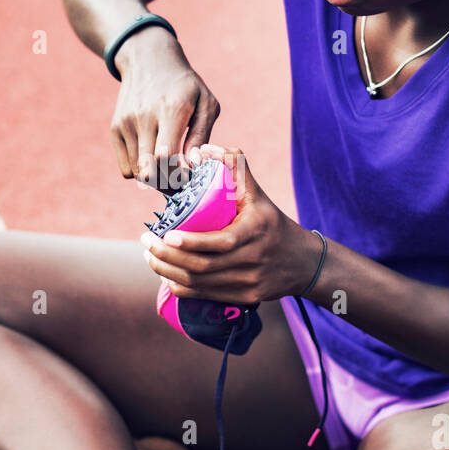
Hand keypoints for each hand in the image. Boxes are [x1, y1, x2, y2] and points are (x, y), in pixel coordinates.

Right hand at [109, 29, 220, 193]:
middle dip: (168, 185)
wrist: (148, 59)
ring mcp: (126, 123)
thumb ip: (202, 135)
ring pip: (138, 172)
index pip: (166, 155)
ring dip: (155, 180)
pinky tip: (153, 161)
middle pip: (150, 168)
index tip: (190, 178)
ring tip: (170, 172)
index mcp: (171, 109)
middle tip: (181, 184)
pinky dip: (141, 172)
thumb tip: (193, 164)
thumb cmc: (185, 86)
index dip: (178, 175)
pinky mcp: (115, 129)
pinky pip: (126, 169)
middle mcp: (144, 116)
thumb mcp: (205, 103)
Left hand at [138, 144, 319, 304]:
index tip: (164, 234)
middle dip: (166, 257)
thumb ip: (234, 167)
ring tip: (149, 256)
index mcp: (255, 233)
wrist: (302, 263)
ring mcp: (247, 285)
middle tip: (146, 242)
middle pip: (201, 268)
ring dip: (167, 272)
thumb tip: (204, 149)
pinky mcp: (243, 299)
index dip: (189, 243)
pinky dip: (180, 287)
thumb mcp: (258, 194)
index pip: (219, 243)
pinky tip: (166, 274)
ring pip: (198, 285)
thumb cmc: (273, 223)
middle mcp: (252, 262)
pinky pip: (204, 296)